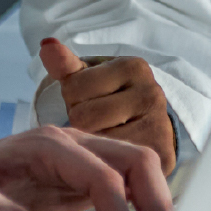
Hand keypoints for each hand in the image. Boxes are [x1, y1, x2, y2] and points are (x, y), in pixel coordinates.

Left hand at [37, 38, 179, 170]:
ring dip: (93, 143)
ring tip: (105, 133)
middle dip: (80, 120)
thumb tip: (47, 46)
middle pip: (83, 118)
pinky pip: (115, 164)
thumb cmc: (109, 95)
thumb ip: (65, 64)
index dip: (72, 98)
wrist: (147, 122)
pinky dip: (108, 161)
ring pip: (97, 143)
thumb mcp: (86, 76)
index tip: (89, 98)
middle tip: (95, 119)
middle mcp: (152, 94)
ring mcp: (160, 126)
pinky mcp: (163, 156)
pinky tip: (113, 152)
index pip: (74, 88)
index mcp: (133, 66)